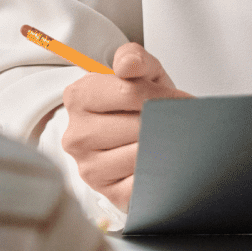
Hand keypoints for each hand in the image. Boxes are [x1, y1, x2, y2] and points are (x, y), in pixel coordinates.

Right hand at [58, 43, 188, 208]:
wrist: (144, 136)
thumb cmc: (140, 105)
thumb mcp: (142, 72)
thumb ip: (134, 57)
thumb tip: (126, 65)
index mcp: (78, 97)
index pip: (128, 92)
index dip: (160, 95)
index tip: (175, 100)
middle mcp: (77, 135)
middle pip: (137, 125)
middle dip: (163, 123)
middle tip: (172, 122)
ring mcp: (89, 167)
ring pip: (142, 154)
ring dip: (164, 146)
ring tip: (165, 139)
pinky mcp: (109, 193)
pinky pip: (145, 182)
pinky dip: (160, 171)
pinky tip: (159, 161)